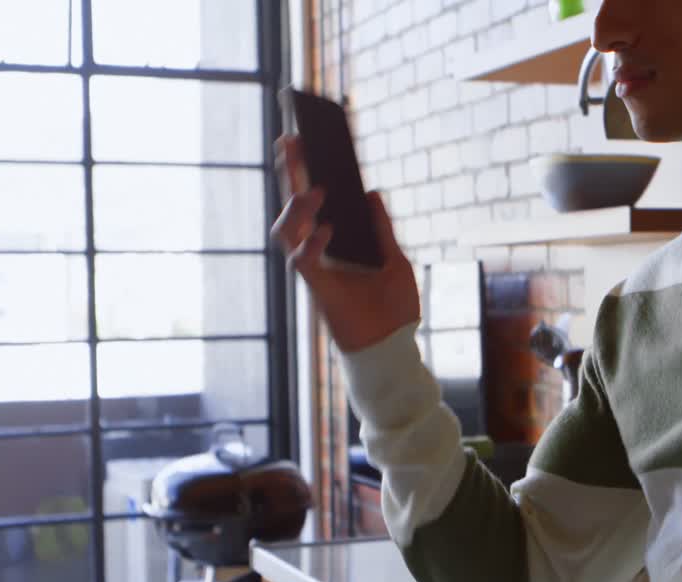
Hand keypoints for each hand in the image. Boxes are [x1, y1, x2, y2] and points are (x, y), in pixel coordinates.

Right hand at [271, 134, 421, 352]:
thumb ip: (381, 228)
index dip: (307, 169)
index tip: (304, 135)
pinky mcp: (318, 289)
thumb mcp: (396, 259)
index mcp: (336, 240)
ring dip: (295, 208)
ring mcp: (315, 269)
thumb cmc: (394, 308)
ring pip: (285, 231)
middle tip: (291, 139)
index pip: (315, 199)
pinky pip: (302, 261)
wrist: (394, 347)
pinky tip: (328, 229)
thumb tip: (371, 192)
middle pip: (293, 205)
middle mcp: (318, 251)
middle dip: (290, 172)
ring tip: (317, 189)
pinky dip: (312, 243)